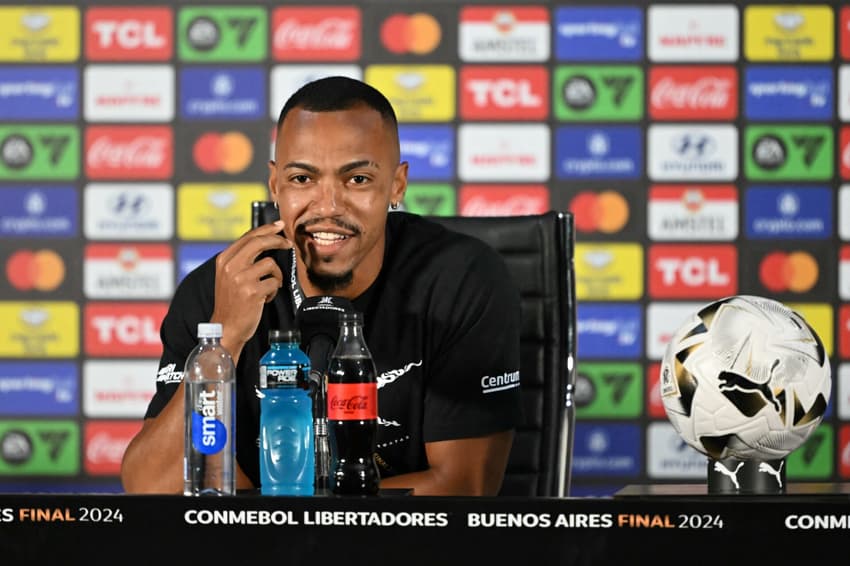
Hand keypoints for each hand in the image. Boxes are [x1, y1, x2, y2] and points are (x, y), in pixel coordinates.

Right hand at [211, 220, 290, 348]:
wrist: (226, 327)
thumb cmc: (232, 302)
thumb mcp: (229, 276)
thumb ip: (241, 259)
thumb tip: (264, 240)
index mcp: (224, 260)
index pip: (247, 237)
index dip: (266, 229)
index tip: (279, 226)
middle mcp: (230, 267)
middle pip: (259, 242)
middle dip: (278, 240)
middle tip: (288, 244)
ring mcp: (241, 279)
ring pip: (270, 264)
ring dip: (275, 276)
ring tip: (268, 287)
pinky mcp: (252, 291)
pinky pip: (274, 282)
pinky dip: (274, 290)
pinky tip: (265, 298)